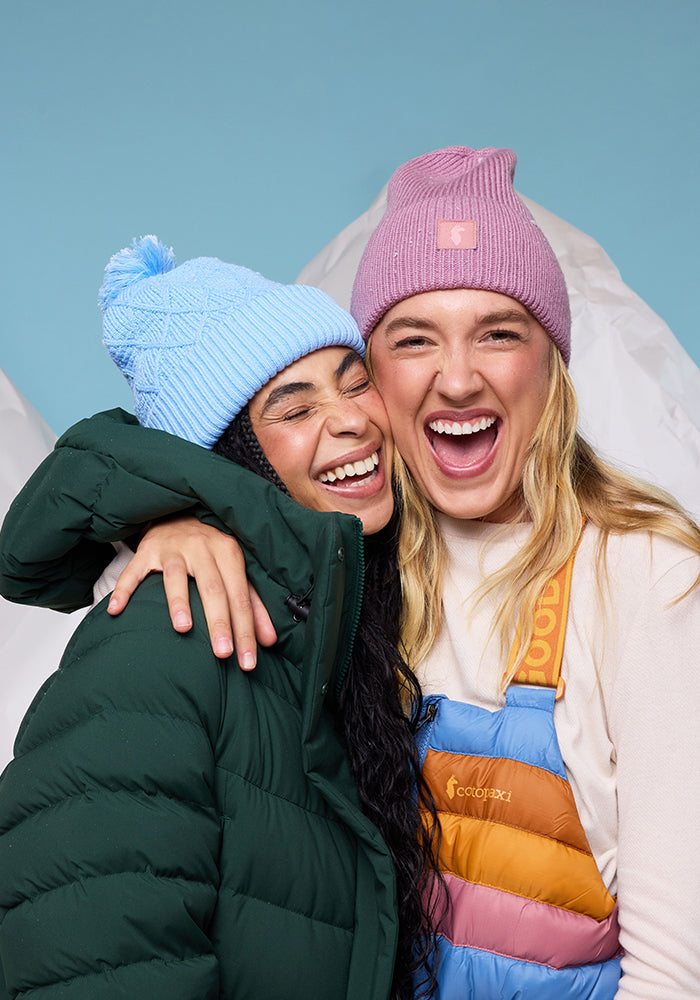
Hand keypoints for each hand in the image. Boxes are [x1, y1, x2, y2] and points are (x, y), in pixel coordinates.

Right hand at [106, 515, 276, 668]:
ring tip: (183, 629)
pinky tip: (115, 610)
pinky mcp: (147, 550)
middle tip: (223, 654)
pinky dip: (124, 590)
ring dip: (179, 602)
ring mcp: (172, 547)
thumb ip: (253, 604)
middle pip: (213, 588)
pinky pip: (133, 571)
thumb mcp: (235, 570)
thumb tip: (270, 641)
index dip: (246, 629)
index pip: (240, 596)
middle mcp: (202, 546)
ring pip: (175, 576)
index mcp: (229, 551)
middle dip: (219, 623)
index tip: (247, 662)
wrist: (180, 511)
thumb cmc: (212, 550)